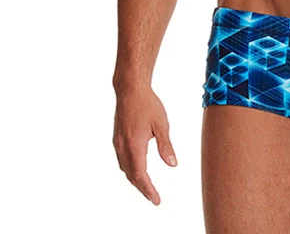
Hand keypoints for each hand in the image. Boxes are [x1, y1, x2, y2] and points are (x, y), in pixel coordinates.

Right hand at [112, 85, 177, 204]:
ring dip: (135, 179)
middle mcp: (123, 147)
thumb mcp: (161, 124)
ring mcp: (118, 143)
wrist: (130, 89)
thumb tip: (172, 165)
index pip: (141, 175)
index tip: (156, 200)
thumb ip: (165, 146)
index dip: (148, 190)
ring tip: (147, 186)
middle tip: (154, 197)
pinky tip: (137, 168)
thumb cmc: (147, 104)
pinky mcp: (117, 138)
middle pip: (131, 176)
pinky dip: (130, 169)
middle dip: (143, 188)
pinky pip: (122, 160)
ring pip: (125, 168)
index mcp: (134, 146)